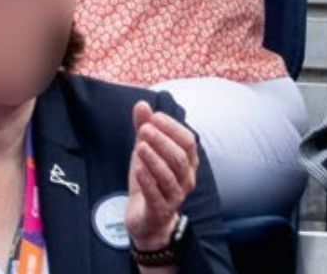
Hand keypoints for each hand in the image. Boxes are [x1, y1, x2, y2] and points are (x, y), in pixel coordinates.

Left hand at [125, 102, 197, 252]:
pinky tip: (138, 169)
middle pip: (179, 157)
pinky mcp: (160, 210)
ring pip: (169, 175)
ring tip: (139, 147)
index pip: (188, 141)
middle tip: (144, 129)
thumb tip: (141, 105)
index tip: (154, 117)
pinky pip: (156, 195)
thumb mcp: (145, 153)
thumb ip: (145, 129)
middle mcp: (186, 178)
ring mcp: (175, 196)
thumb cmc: (150, 183)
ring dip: (154, 159)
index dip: (172, 128)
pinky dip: (148, 180)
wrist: (146, 221)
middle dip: (162, 141)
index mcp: (188, 163)